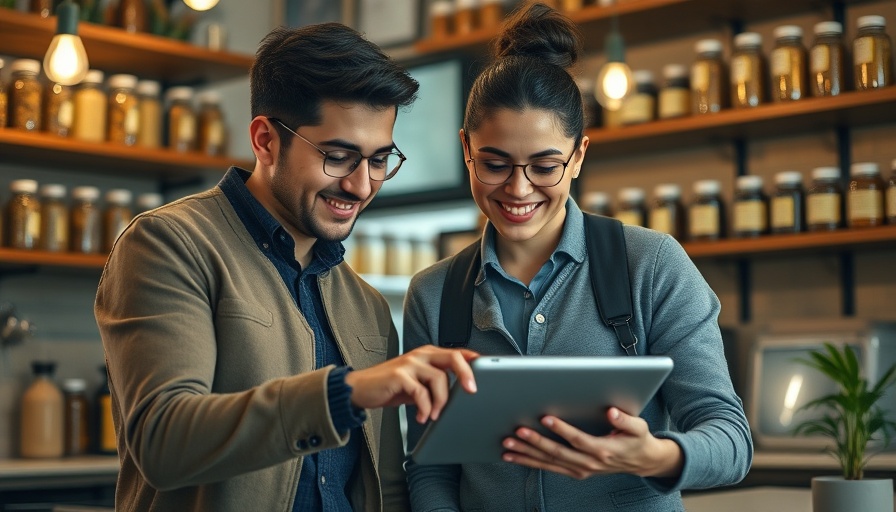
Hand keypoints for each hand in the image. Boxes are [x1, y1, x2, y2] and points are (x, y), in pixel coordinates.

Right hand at [345, 345, 477, 422]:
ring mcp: (409, 363)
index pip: (457, 353)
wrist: (360, 389)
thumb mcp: (418, 383)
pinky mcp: (398, 375)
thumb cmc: (391, 387)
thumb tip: (460, 395)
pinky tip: (422, 417)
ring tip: (434, 416)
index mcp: (428, 354)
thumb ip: (436, 384)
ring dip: (441, 401)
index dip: (474, 361)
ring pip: (438, 378)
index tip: (488, 372)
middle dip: (467, 374)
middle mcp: (421, 355)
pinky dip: (424, 407)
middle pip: (453, 358)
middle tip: (472, 392)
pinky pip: (420, 391)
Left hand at [501, 407, 682, 479]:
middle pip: (557, 453)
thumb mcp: (639, 428)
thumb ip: (625, 420)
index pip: (578, 440)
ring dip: (526, 454)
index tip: (545, 417)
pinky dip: (530, 462)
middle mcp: (590, 463)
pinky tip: (515, 456)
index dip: (561, 429)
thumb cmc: (637, 440)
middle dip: (535, 442)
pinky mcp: (575, 471)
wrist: (641, 462)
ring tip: (507, 445)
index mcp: (603, 450)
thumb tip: (612, 412)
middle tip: (516, 432)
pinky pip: (549, 468)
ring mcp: (581, 469)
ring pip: (549, 463)